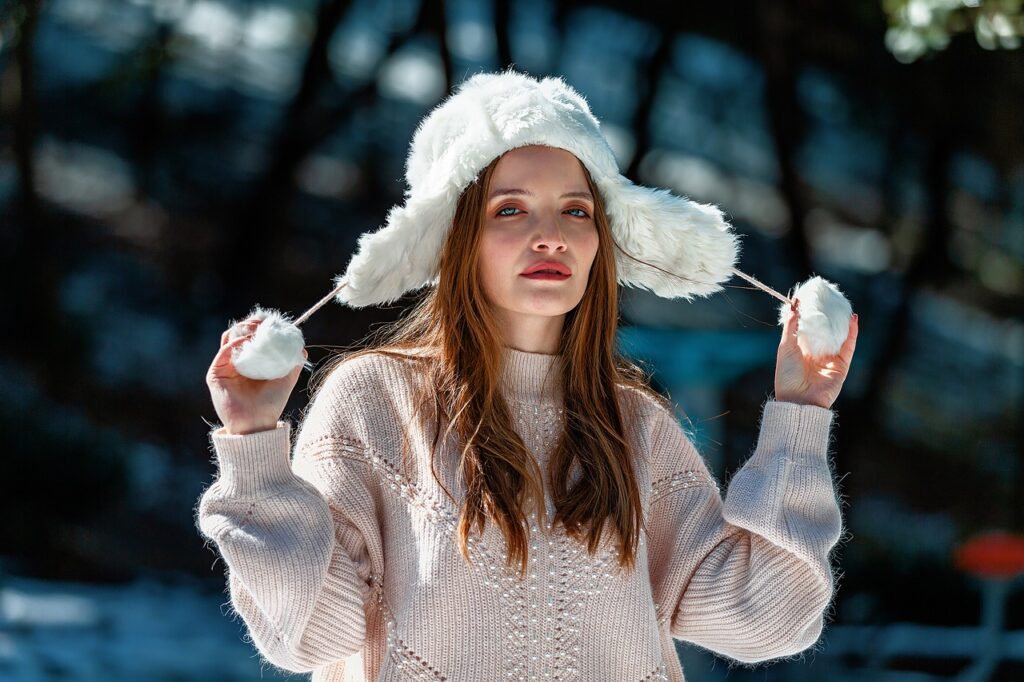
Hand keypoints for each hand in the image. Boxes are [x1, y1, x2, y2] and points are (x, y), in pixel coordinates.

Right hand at [206, 317, 307, 434]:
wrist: (257, 424)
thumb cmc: (271, 403)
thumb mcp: (286, 379)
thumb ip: (293, 363)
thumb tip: (301, 348)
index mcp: (250, 361)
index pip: (252, 336)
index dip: (260, 326)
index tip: (273, 322)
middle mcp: (235, 362)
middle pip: (238, 333)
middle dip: (251, 323)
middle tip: (264, 322)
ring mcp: (224, 366)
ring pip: (228, 338)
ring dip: (242, 328)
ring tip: (257, 328)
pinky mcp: (216, 374)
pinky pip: (224, 352)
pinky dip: (236, 342)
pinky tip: (250, 341)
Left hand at [774, 298, 857, 409]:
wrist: (799, 400)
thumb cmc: (788, 375)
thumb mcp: (786, 347)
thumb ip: (791, 327)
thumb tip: (794, 305)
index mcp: (799, 349)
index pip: (806, 326)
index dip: (808, 312)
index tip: (808, 295)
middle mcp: (815, 352)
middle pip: (823, 329)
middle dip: (826, 314)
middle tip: (827, 296)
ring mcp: (829, 358)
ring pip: (838, 335)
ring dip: (840, 321)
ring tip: (841, 304)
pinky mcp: (841, 364)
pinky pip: (849, 345)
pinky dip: (852, 332)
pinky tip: (852, 318)